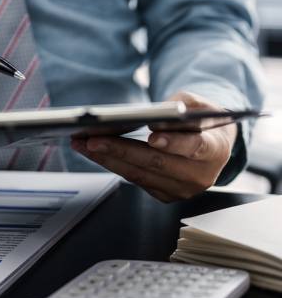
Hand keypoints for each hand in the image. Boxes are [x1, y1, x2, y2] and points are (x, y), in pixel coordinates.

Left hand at [71, 92, 237, 202]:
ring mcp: (181, 189)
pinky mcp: (164, 194)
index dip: (174, 143)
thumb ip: (182, 106)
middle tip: (93, 139)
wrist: (211, 142)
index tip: (153, 137)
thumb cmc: (202, 119)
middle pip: (156, 163)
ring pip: (140, 174)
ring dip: (107, 159)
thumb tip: (156, 114)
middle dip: (121, 150)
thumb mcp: (200, 103)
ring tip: (82, 144)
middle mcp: (200, 175)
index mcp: (215, 149)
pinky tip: (94, 152)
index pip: (195, 147)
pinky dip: (112, 165)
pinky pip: (134, 180)